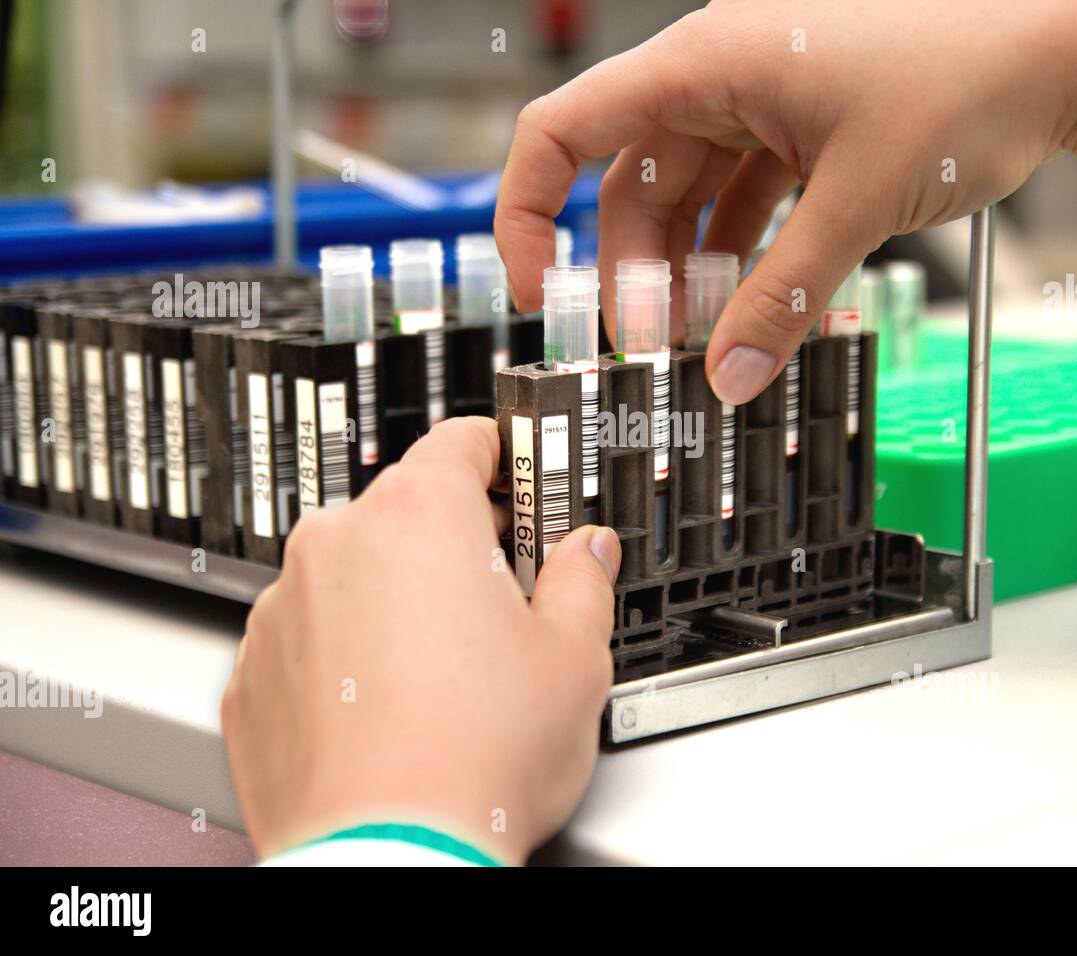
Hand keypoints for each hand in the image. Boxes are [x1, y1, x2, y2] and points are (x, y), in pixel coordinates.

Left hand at [221, 417, 621, 864]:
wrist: (389, 858)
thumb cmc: (474, 762)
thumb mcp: (574, 658)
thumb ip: (582, 579)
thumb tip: (585, 552)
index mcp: (418, 518)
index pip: (463, 440)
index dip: (507, 458)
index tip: (526, 483)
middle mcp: (336, 547)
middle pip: (408, 511)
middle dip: (458, 545)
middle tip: (505, 601)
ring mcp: (283, 611)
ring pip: (355, 576)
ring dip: (397, 601)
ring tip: (447, 676)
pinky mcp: (253, 674)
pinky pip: (310, 637)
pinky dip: (347, 656)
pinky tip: (393, 709)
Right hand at [494, 0, 1076, 403]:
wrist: (1073, 45)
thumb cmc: (972, 71)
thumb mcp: (857, 202)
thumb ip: (784, 297)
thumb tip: (731, 379)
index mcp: (706, 62)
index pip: (564, 131)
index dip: (524, 215)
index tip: (537, 294)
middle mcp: (721, 75)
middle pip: (631, 187)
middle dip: (636, 277)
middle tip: (653, 356)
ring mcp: (764, 101)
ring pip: (691, 201)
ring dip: (694, 276)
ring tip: (707, 345)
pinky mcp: (804, 129)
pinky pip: (748, 201)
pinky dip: (747, 257)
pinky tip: (760, 311)